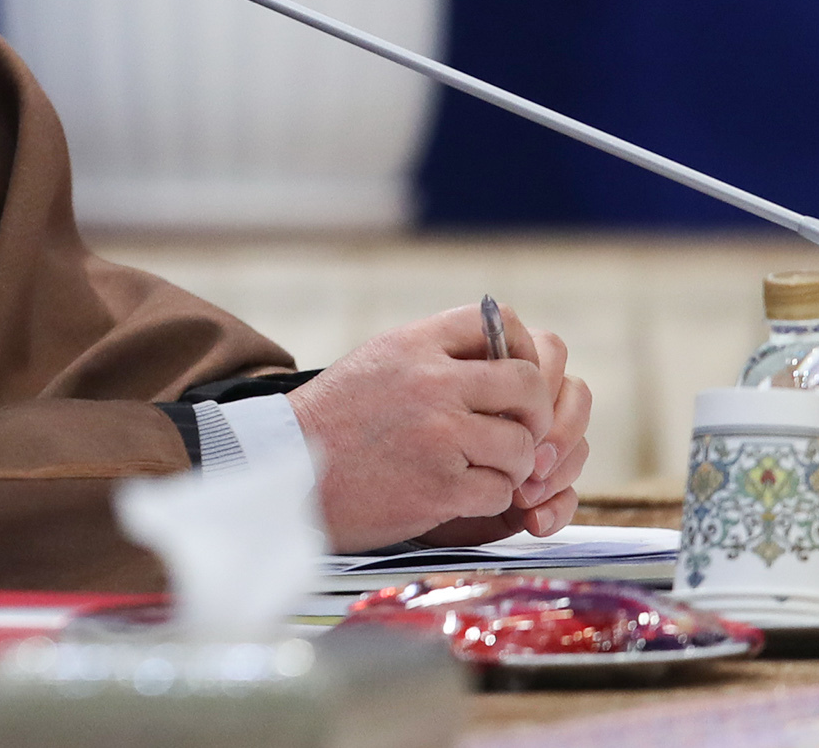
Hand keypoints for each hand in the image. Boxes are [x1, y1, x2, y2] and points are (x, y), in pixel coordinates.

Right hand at [288, 303, 566, 552]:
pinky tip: (457, 495)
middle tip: (519, 431)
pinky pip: (500, 490)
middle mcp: (431, 382)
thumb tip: (501, 353)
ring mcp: (438, 436)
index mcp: (414, 344)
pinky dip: (488, 498)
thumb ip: (434, 353)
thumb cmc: (332, 421)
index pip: (501, 321)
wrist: (285, 474)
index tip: (516, 378)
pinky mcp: (439, 488)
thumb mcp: (377, 362)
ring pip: (521, 445)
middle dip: (533, 414)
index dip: (523, 350)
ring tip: (479, 468)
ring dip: (510, 464)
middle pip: (528, 384)